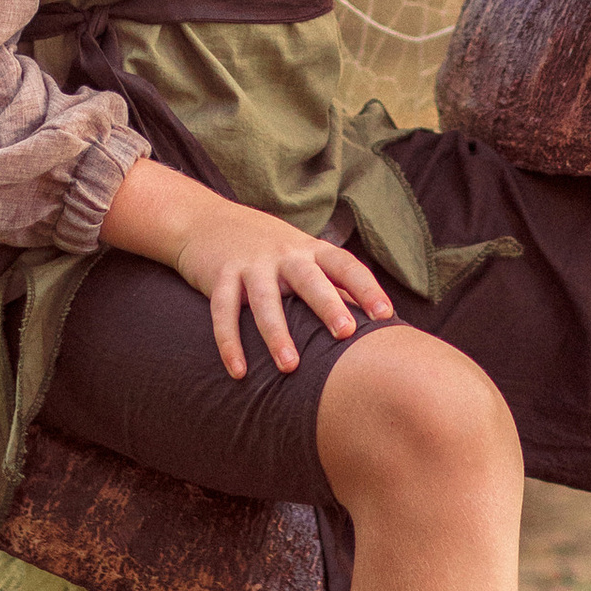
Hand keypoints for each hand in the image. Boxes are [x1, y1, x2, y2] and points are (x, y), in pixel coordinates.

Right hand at [97, 157, 394, 381]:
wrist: (204, 219)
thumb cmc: (267, 246)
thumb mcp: (302, 255)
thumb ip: (333, 283)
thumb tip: (376, 317)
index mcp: (310, 250)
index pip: (345, 265)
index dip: (366, 288)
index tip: (386, 314)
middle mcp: (283, 254)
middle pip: (309, 279)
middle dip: (328, 305)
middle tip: (346, 333)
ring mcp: (251, 264)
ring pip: (265, 299)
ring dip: (277, 333)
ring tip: (290, 367)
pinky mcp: (220, 276)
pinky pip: (223, 311)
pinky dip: (229, 342)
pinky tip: (238, 371)